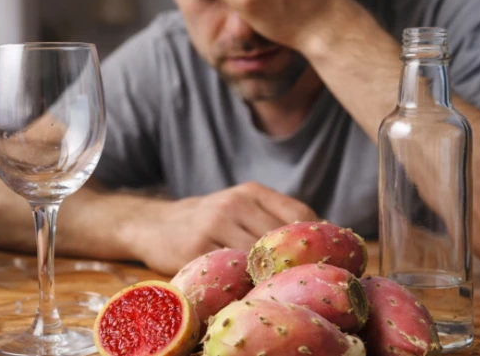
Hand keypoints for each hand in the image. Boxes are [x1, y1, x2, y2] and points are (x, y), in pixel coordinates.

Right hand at [130, 182, 317, 274]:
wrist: (153, 224)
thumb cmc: (206, 221)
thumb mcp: (238, 207)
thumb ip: (272, 218)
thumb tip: (320, 243)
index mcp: (251, 192)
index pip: (299, 213)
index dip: (316, 239)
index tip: (326, 259)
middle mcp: (235, 204)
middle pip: (281, 238)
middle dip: (296, 261)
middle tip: (304, 281)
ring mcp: (214, 224)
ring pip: (258, 256)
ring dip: (270, 274)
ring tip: (276, 287)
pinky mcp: (196, 248)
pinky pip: (230, 270)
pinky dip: (244, 282)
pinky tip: (248, 288)